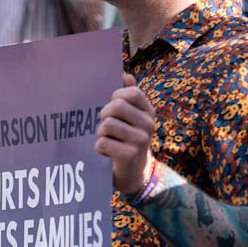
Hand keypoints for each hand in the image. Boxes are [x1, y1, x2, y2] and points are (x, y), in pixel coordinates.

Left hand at [94, 74, 155, 196]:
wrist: (133, 172)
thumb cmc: (127, 139)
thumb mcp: (131, 117)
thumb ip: (129, 96)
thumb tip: (125, 74)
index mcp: (148, 111)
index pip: (132, 92)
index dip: (116, 95)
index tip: (112, 105)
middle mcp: (148, 124)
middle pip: (116, 106)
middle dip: (104, 114)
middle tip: (105, 125)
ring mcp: (141, 140)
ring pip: (107, 124)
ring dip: (100, 133)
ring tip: (106, 140)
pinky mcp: (129, 155)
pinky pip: (102, 142)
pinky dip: (99, 148)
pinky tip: (106, 152)